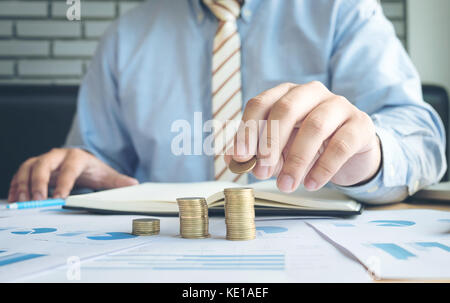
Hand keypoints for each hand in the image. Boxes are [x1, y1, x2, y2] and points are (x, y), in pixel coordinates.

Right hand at [8, 148, 138, 201]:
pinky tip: (15, 199)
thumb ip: (117, 182)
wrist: (82, 162)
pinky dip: (16, 185)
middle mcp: (58, 156)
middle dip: (38, 182)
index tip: (59, 198)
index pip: (69, 169)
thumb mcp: (106, 175)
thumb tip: (134, 185)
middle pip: (43, 164)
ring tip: (22, 202)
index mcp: (77, 157)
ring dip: (23, 185)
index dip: (63, 183)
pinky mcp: (34, 167)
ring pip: (28, 168)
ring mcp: (44, 161)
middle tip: (36, 200)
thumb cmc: (93, 170)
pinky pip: (21, 174)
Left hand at [226, 81, 380, 192]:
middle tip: (261, 173)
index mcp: (286, 94)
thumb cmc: (309, 146)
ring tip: (286, 185)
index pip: (261, 103)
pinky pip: (341, 144)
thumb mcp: (279, 149)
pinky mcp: (360, 124)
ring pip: (314, 126)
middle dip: (270, 144)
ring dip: (296, 160)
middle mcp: (312, 93)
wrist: (351, 152)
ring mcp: (339, 105)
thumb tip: (231, 159)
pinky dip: (323, 167)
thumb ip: (256, 152)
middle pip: (286, 110)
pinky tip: (311, 184)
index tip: (240, 156)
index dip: (248, 129)